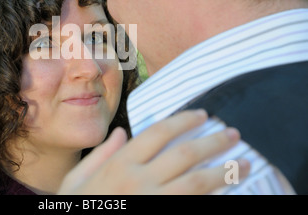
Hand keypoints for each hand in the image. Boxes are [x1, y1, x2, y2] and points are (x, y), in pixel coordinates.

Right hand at [58, 109, 249, 193]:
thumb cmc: (77, 206)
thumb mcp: (77, 178)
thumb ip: (101, 153)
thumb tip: (120, 132)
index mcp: (120, 163)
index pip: (158, 132)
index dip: (184, 120)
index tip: (202, 115)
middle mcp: (139, 180)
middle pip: (184, 155)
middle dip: (213, 142)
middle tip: (233, 134)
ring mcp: (154, 202)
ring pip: (197, 183)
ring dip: (224, 171)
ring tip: (244, 163)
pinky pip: (193, 206)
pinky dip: (212, 199)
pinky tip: (228, 193)